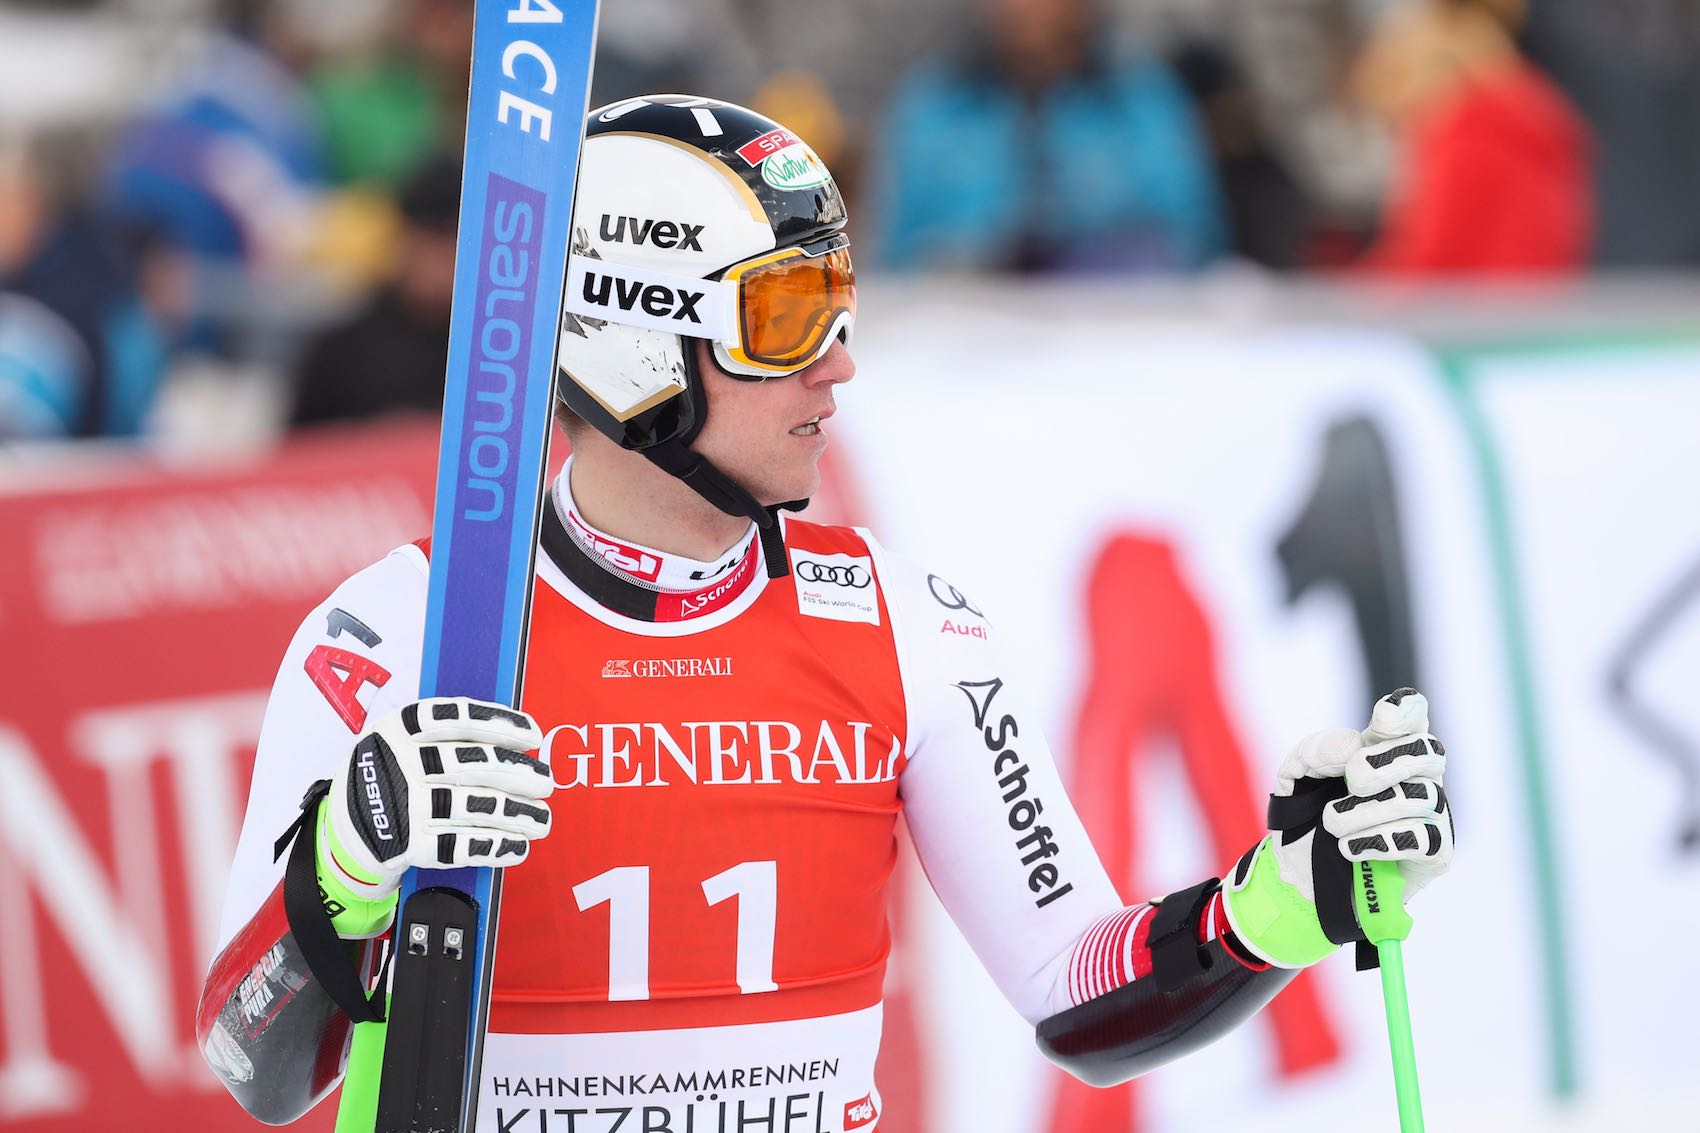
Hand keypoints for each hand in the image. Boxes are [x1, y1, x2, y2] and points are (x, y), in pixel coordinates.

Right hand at [320, 697, 551, 902]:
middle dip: (517, 773)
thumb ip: (448, 732)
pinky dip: (493, 847)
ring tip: (542, 820)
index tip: (533, 735)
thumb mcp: (401, 737)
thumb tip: (515, 735)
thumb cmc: (390, 773)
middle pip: (471, 764)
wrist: (344, 828)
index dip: (500, 723)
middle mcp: (400, 762)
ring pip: (471, 807)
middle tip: (546, 782)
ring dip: (515, 815)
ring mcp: (402, 805)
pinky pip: (458, 845)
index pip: (457, 718)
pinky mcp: (406, 844)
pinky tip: (518, 846)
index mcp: (400, 727)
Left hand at [1224, 689, 1452, 966]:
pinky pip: (1426, 840)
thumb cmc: (1308, 813)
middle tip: (1352, 779)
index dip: (1406, 711)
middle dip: (1387, 761)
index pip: (1412, 717)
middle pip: (1429, 750)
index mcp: (1387, 748)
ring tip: (1332, 824)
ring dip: (1366, 811)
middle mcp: (1418, 776)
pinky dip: (1382, 841)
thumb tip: (1351, 746)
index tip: (1385, 715)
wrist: (1300, 874)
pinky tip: (1350, 848)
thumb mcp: (1298, 774)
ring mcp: (1432, 814)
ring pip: (1418, 798)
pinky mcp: (1435, 855)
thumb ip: (1319, 750)